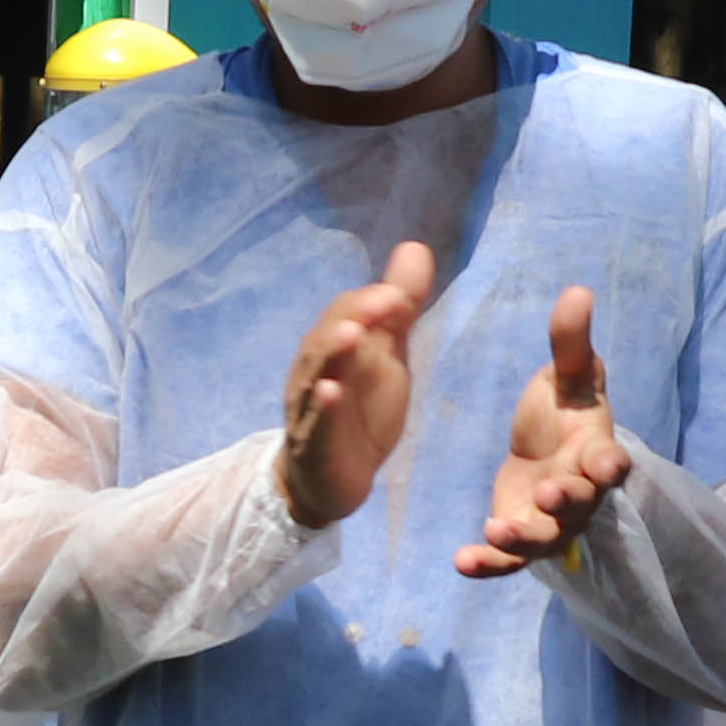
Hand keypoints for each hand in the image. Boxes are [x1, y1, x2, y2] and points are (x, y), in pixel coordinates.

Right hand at [276, 243, 429, 528]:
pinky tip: (331, 392)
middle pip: (328, 336)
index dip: (371, 301)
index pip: (346, 312)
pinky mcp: (314, 446)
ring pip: (316, 375)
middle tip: (384, 302)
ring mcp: (310, 408)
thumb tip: (415, 248)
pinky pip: (315, 425)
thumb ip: (398, 309)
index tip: (399, 293)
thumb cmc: (359, 409)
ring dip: (333, 353)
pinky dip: (323, 409)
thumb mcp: (385, 355)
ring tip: (352, 335)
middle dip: (354, 316)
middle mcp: (315, 370)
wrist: (330, 477)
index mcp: (334, 346)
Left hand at [459, 286, 630, 579]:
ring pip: (544, 538)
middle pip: (580, 505)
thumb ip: (571, 342)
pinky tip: (461, 562)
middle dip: (568, 501)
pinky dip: (488, 566)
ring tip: (497, 532)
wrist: (544, 448)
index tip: (605, 463)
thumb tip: (577, 290)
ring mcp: (551, 522)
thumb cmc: (562, 411)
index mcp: (596, 452)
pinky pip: (508, 560)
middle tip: (551, 492)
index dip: (609, 465)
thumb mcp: (568, 376)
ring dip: (524, 539)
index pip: (611, 462)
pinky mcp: (520, 536)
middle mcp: (579, 494)